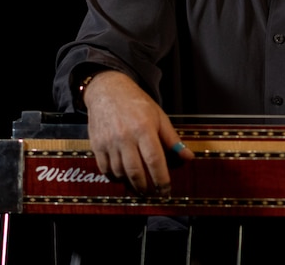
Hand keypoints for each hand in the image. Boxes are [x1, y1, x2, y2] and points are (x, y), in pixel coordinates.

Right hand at [83, 70, 194, 195]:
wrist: (108, 91)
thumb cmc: (136, 102)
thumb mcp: (159, 116)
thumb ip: (173, 139)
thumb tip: (188, 157)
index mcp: (144, 128)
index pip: (154, 160)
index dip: (161, 179)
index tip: (166, 190)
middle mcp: (125, 136)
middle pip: (136, 171)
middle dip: (146, 187)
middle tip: (153, 194)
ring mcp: (109, 142)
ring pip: (120, 173)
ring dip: (131, 184)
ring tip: (140, 186)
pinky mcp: (97, 145)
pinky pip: (105, 170)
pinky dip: (115, 178)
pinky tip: (123, 177)